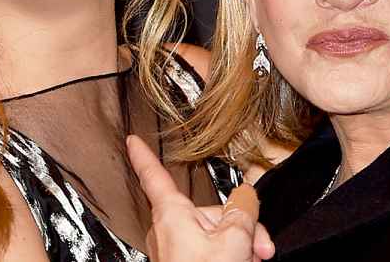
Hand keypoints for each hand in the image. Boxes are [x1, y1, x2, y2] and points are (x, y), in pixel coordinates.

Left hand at [127, 135, 274, 261]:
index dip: (143, 156)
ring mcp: (175, 251)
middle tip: (259, 249)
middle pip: (210, 211)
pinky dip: (230, 258)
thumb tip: (247, 194)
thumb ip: (243, 209)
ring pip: (216, 234)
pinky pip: (211, 251)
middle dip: (241, 225)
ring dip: (241, 247)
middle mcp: (169, 230)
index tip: (130, 140)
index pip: (155, 176)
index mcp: (172, 215)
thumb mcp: (235, 240)